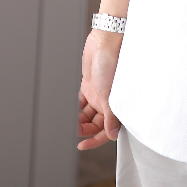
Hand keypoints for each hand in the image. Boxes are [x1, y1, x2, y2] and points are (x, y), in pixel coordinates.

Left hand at [78, 29, 122, 149]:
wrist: (106, 41)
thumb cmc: (114, 63)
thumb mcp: (111, 94)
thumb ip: (111, 117)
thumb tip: (112, 136)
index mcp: (118, 105)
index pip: (108, 130)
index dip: (96, 140)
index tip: (82, 145)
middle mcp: (109, 102)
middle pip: (96, 124)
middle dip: (84, 129)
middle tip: (74, 130)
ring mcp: (98, 94)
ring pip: (87, 115)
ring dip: (78, 119)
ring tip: (70, 120)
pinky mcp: (89, 85)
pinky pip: (80, 102)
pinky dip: (74, 108)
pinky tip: (69, 110)